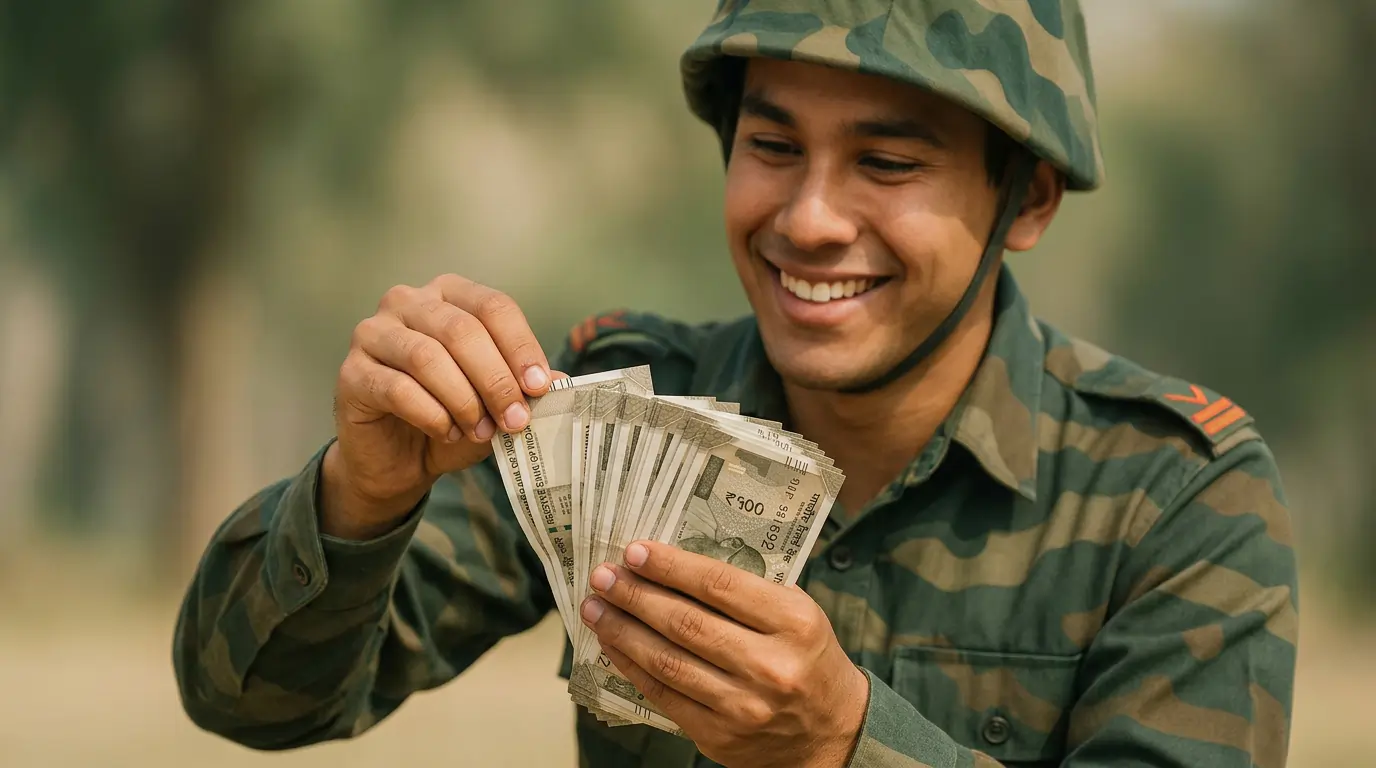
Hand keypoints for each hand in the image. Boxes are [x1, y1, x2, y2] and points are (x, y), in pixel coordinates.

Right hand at [322, 274, 559, 539]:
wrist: (397, 460)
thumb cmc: (450, 418)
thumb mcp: (495, 402)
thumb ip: (522, 387)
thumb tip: (557, 381)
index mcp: (449, 295)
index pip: (493, 307)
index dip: (521, 347)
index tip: (540, 386)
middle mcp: (407, 302)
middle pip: (462, 330)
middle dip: (495, 379)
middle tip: (515, 419)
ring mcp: (373, 333)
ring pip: (428, 357)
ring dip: (464, 400)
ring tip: (481, 431)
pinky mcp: (351, 373)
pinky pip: (398, 389)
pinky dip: (432, 415)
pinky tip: (446, 432)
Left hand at [580, 541, 868, 767]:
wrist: (832, 733)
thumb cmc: (807, 659)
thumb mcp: (797, 613)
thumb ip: (747, 592)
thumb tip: (672, 567)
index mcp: (794, 622)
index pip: (720, 586)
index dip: (670, 567)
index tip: (635, 551)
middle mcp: (770, 665)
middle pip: (686, 623)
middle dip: (635, 595)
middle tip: (603, 576)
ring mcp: (743, 706)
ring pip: (667, 661)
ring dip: (623, 631)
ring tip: (595, 607)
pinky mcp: (719, 735)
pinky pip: (663, 695)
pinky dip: (632, 667)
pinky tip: (612, 645)